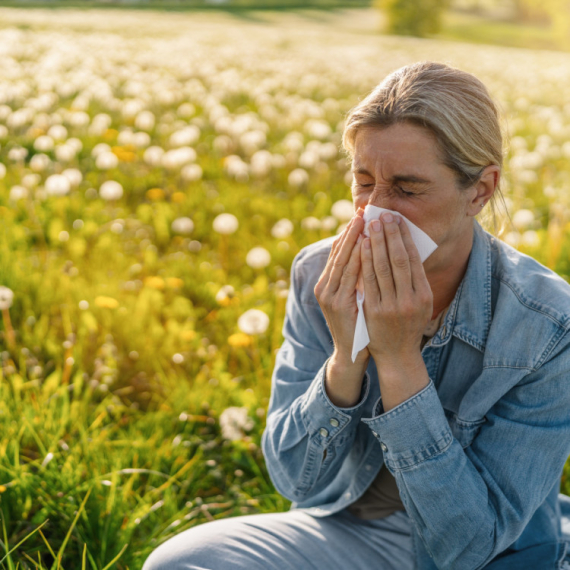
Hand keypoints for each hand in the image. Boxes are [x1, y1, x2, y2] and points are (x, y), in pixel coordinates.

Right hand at [314, 208, 370, 364]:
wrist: (351, 354)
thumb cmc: (358, 324)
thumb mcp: (354, 297)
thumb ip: (356, 278)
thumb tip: (369, 252)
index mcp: (326, 284)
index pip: (336, 252)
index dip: (347, 232)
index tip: (360, 214)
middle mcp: (324, 287)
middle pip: (337, 252)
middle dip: (350, 230)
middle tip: (362, 210)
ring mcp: (329, 296)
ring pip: (341, 260)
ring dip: (353, 239)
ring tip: (364, 221)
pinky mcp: (338, 304)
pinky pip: (349, 276)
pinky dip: (356, 258)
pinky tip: (366, 245)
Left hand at [359, 212, 432, 363]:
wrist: (397, 356)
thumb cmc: (407, 325)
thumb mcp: (419, 304)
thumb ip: (414, 281)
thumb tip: (406, 248)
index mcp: (424, 295)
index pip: (413, 259)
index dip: (405, 237)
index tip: (397, 220)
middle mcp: (410, 299)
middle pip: (399, 259)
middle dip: (391, 234)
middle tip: (384, 214)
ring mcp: (391, 306)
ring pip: (383, 267)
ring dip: (377, 242)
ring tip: (372, 224)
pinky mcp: (374, 311)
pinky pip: (368, 280)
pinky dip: (366, 260)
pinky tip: (363, 245)